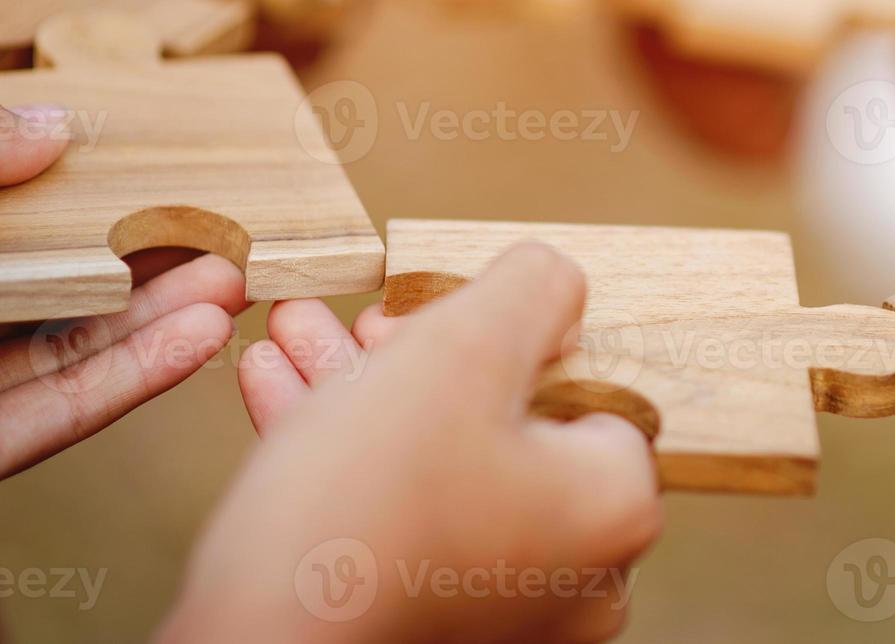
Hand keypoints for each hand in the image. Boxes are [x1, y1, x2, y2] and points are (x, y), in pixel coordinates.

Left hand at [0, 89, 245, 514]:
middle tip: (212, 219)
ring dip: (153, 312)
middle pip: (33, 268)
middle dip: (130, 244)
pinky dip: (136, 376)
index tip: (142, 150)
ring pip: (57, 341)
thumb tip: (57, 129)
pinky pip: (58, 410)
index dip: (61, 170)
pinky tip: (202, 336)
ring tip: (235, 274)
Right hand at [163, 244, 661, 643]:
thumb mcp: (461, 346)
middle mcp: (576, 576)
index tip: (444, 311)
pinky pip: (398, 521)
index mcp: (614, 508)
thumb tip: (560, 285)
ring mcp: (501, 613)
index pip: (590, 390)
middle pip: (500, 423)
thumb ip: (534, 291)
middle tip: (361, 321)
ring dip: (364, 391)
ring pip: (436, 465)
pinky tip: (281, 390)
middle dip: (414, 355)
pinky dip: (347, 456)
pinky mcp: (426, 628)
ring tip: (299, 336)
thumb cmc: (366, 509)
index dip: (511, 336)